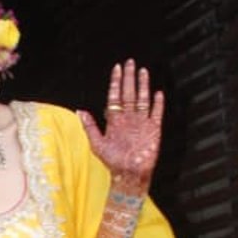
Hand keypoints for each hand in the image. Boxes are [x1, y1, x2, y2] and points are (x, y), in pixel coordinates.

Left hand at [78, 59, 163, 196]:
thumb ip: (90, 127)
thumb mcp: (97, 144)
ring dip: (143, 86)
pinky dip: (157, 104)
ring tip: (143, 71)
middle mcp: (129, 118)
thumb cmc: (112, 161)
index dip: (115, 82)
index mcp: (115, 120)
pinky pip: (156, 114)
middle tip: (130, 62)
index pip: (115, 96)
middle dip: (129, 78)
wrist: (128, 175)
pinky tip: (157, 93)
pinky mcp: (153, 130)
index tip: (116, 69)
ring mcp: (142, 123)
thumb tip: (79, 110)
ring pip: (142, 99)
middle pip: (129, 93)